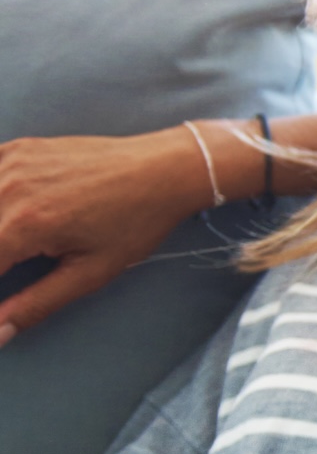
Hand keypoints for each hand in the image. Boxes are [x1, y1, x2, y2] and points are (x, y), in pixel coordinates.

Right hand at [0, 128, 215, 344]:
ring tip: (10, 252)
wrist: (163, 170)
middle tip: (11, 267)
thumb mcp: (89, 273)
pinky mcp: (14, 149)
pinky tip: (5, 216)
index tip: (3, 294)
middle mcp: (7, 188)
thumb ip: (35, 304)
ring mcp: (8, 162)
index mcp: (22, 225)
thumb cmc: (134, 223)